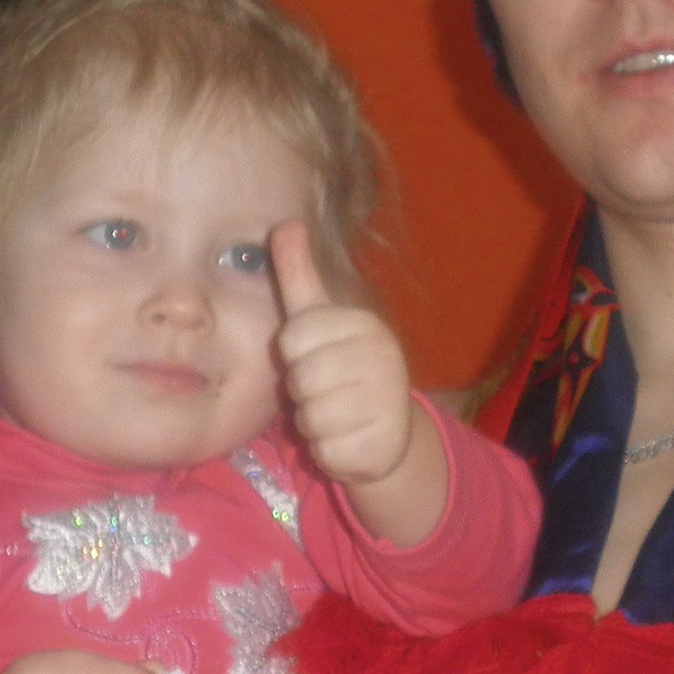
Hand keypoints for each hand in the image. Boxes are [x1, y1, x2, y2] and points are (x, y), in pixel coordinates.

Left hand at [269, 221, 416, 488]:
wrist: (387, 429)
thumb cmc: (342, 366)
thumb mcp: (319, 318)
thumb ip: (299, 274)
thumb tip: (285, 222)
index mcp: (365, 324)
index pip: (293, 336)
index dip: (294, 352)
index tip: (315, 354)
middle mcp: (384, 359)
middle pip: (300, 379)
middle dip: (302, 391)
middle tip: (325, 389)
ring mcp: (387, 405)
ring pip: (310, 418)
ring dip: (312, 423)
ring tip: (336, 414)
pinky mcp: (380, 448)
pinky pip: (325, 452)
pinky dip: (328, 452)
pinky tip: (348, 440)